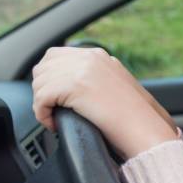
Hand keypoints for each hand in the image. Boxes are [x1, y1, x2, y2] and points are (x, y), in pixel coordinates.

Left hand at [31, 46, 177, 158]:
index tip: (52, 97)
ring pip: (39, 83)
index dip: (48, 78)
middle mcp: (88, 57)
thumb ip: (94, 78)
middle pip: (43, 67)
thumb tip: (69, 87)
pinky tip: (54, 124)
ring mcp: (82, 69)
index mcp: (97, 55)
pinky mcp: (75, 85)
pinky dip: (42, 115)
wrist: (143, 126)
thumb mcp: (114, 85)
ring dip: (42, 104)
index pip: (54, 56)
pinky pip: (41, 98)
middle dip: (42, 90)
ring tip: (54, 119)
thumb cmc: (133, 115)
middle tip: (51, 109)